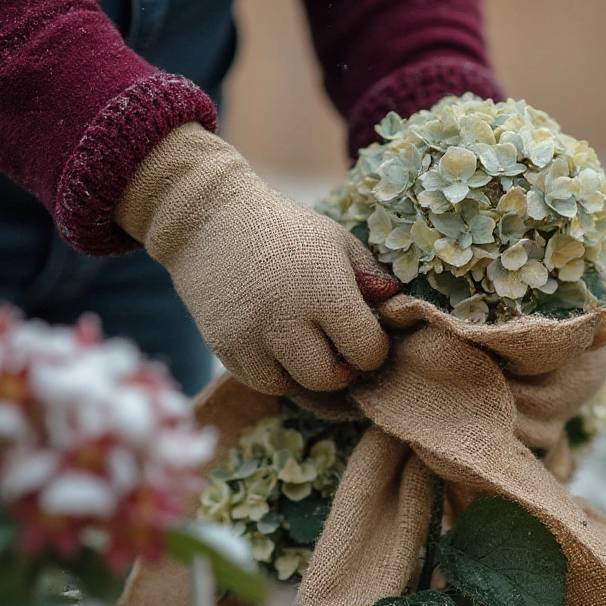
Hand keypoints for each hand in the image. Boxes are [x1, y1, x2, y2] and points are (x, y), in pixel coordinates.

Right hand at [116, 123, 399, 393]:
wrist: (209, 219)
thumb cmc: (285, 229)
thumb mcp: (337, 241)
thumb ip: (371, 276)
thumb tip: (397, 307)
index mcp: (324, 288)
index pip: (366, 351)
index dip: (373, 348)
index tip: (366, 334)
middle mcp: (286, 316)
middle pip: (329, 378)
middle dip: (341, 368)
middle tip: (337, 346)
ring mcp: (250, 335)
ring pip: (292, 386)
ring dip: (305, 373)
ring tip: (306, 344)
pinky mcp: (222, 346)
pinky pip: (260, 381)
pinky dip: (275, 372)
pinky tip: (278, 345)